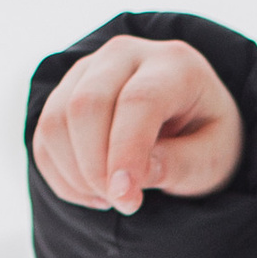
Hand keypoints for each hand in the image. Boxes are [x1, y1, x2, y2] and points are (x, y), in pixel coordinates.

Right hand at [31, 33, 243, 214]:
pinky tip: (93, 192)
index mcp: (175, 64)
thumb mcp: (212, 158)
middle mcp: (126, 53)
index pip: (139, 101)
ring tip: (111, 198)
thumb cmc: (206, 139)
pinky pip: (44, 136)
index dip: (126, 152)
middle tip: (124, 204)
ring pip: (57, 120)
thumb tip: (130, 177)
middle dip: (97, 168)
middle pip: (88, 105)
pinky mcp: (65, 91)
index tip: (125, 199)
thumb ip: (179, 165)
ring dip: (76, 174)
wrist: (191, 122)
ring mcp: (89, 68)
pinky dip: (61, 175)